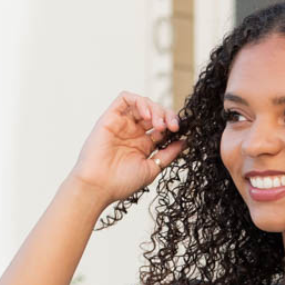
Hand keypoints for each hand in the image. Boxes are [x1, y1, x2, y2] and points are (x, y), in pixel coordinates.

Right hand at [72, 90, 187, 202]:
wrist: (99, 186)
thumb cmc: (122, 182)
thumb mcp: (152, 168)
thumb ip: (169, 154)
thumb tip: (185, 141)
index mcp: (143, 145)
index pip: (162, 126)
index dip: (173, 124)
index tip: (180, 132)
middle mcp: (133, 132)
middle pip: (155, 113)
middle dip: (167, 115)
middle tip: (172, 127)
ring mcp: (122, 124)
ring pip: (142, 103)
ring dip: (155, 109)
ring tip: (159, 125)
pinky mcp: (110, 117)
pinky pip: (124, 98)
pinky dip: (138, 101)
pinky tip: (146, 114)